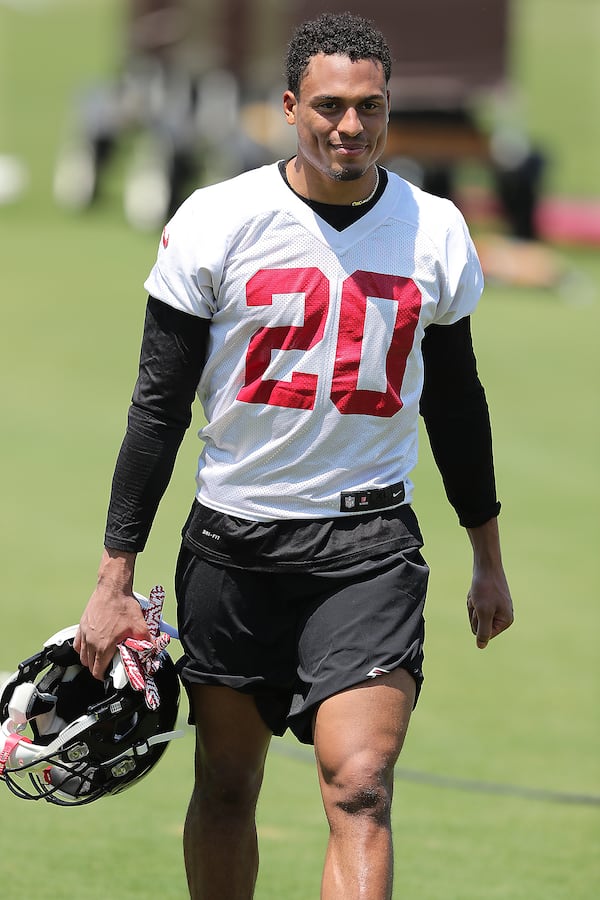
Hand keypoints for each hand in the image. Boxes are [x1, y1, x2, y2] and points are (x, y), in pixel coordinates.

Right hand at [74, 548, 149, 679]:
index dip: (103, 676)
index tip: (109, 674)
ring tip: (100, 657)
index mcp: (104, 646)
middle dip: (97, 668)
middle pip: (88, 665)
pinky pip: (77, 644)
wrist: (112, 589)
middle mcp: (91, 642)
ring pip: (82, 656)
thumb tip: (152, 650)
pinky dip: (82, 649)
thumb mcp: (139, 626)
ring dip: (90, 660)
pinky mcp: (82, 626)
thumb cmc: (123, 605)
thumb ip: (146, 641)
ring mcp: (85, 634)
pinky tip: (90, 646)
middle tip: (107, 665)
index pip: (97, 671)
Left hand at [466, 518, 513, 648]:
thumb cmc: (486, 588)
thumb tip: (481, 646)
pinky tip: (476, 590)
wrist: (486, 565)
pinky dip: (472, 598)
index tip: (481, 607)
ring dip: (472, 604)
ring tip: (477, 593)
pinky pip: (476, 605)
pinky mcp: (491, 599)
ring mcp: (497, 607)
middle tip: (478, 598)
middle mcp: (504, 616)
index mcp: (506, 621)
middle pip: (479, 625)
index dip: (477, 621)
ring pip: (476, 614)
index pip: (484, 634)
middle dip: (474, 612)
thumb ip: (483, 631)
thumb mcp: (483, 612)